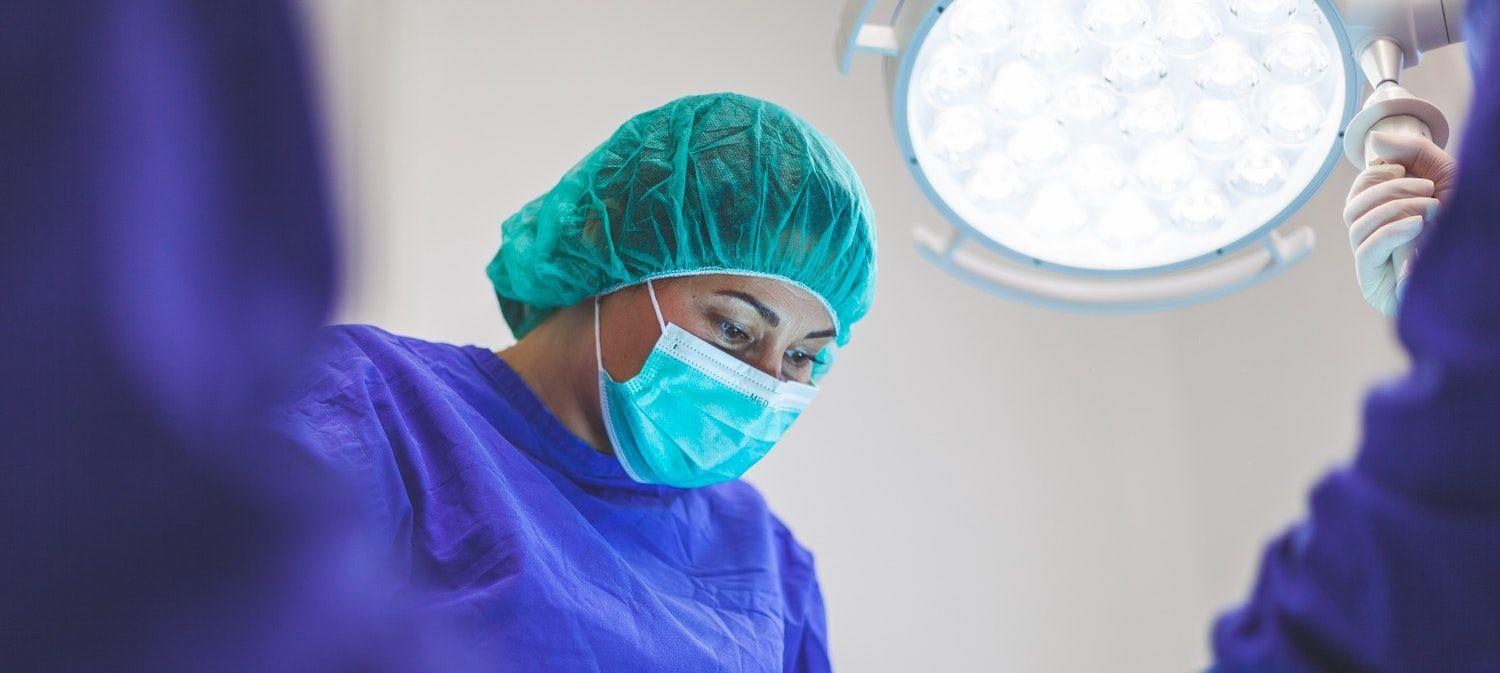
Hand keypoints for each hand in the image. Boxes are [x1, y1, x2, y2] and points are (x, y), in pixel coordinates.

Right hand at [1342, 132, 1458, 315]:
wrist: (1487, 260)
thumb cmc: (1471, 222)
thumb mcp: (1445, 175)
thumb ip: (1412, 152)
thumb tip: (1373, 139)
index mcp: (1388, 214)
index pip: (1358, 192)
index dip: (1372, 175)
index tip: (1402, 170)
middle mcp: (1377, 238)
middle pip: (1352, 207)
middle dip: (1387, 190)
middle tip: (1428, 190)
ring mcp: (1374, 262)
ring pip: (1356, 224)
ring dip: (1394, 208)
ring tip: (1433, 209)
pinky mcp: (1375, 284)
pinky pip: (1366, 250)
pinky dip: (1389, 231)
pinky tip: (1417, 225)